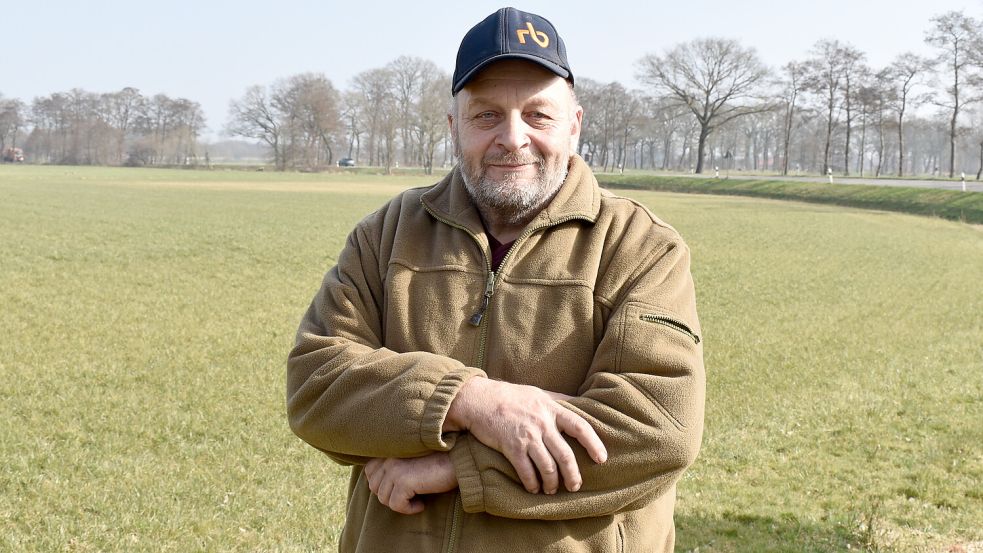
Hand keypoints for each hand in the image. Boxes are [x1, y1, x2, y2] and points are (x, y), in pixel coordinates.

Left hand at [363, 453, 456, 514]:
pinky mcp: (404, 480)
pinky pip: (396, 505)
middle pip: (374, 487)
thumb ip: (396, 464)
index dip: (383, 484)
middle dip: (391, 496)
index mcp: (389, 449)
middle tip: (410, 496)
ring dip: (401, 503)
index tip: (402, 487)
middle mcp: (388, 457)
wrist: (460, 459)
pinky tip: (422, 503)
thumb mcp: (413, 459)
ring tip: (418, 498)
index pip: (369, 471)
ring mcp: (395, 468)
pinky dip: (409, 509)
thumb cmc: (440, 461)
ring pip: (384, 498)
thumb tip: (380, 486)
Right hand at [444, 377, 606, 494]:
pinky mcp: (510, 447)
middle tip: (575, 486)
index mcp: (551, 409)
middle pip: (565, 455)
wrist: (478, 399)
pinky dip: (532, 484)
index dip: (594, 444)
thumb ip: (558, 400)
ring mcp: (526, 436)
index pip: (580, 427)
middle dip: (573, 475)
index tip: (601, 459)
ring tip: (551, 490)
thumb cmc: (510, 396)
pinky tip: (533, 489)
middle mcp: (542, 423)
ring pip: (547, 467)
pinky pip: (526, 471)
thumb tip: (580, 402)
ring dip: (551, 483)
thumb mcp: (538, 393)